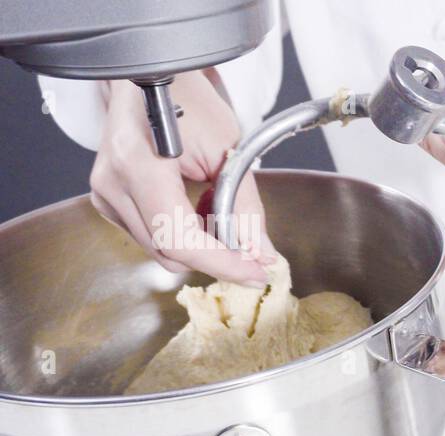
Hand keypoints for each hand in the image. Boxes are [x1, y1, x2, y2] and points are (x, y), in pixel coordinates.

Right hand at [90, 71, 272, 283]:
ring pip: (159, 250)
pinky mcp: (107, 198)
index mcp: (137, 165)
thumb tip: (261, 253)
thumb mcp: (229, 148)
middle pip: (168, 252)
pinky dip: (181, 233)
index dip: (222, 263)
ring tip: (217, 210)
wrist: (153, 76)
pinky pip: (149, 236)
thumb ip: (247, 206)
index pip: (179, 238)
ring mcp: (104, 192)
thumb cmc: (189, 97)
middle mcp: (112, 182)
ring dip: (199, 244)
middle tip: (251, 249)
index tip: (256, 272)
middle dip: (215, 257)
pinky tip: (195, 207)